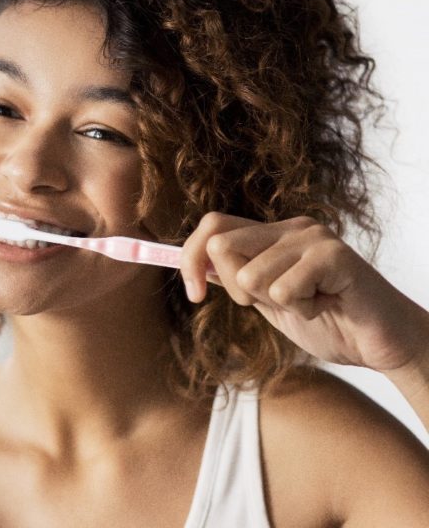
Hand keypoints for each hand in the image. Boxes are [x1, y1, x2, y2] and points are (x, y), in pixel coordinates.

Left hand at [179, 212, 428, 373]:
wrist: (381, 344)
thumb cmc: (328, 322)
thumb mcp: (268, 301)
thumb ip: (235, 279)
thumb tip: (192, 264)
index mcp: (272, 235)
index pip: (212, 226)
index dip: (190, 259)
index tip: (196, 295)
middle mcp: (291, 227)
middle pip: (221, 245)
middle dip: (237, 289)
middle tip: (275, 303)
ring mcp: (313, 238)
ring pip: (250, 274)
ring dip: (277, 304)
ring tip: (311, 304)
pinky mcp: (334, 256)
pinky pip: (283, 289)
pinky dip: (301, 310)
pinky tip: (326, 306)